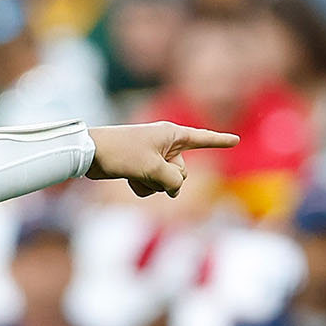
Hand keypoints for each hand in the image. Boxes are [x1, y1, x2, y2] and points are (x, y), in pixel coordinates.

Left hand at [86, 122, 237, 197]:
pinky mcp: (141, 166)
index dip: (220, 141)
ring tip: (135, 175)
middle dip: (168, 179)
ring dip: (152, 185)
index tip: (236, 140)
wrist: (89, 153)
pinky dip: (143, 186)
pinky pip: (152, 184)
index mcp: (172, 135)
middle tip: (148, 171)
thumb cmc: (121, 153)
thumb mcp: (153, 169)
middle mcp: (165, 143)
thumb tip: (175, 190)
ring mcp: (152, 156)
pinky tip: (129, 181)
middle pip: (182, 171)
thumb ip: (173, 182)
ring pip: (166, 181)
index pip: (203, 139)